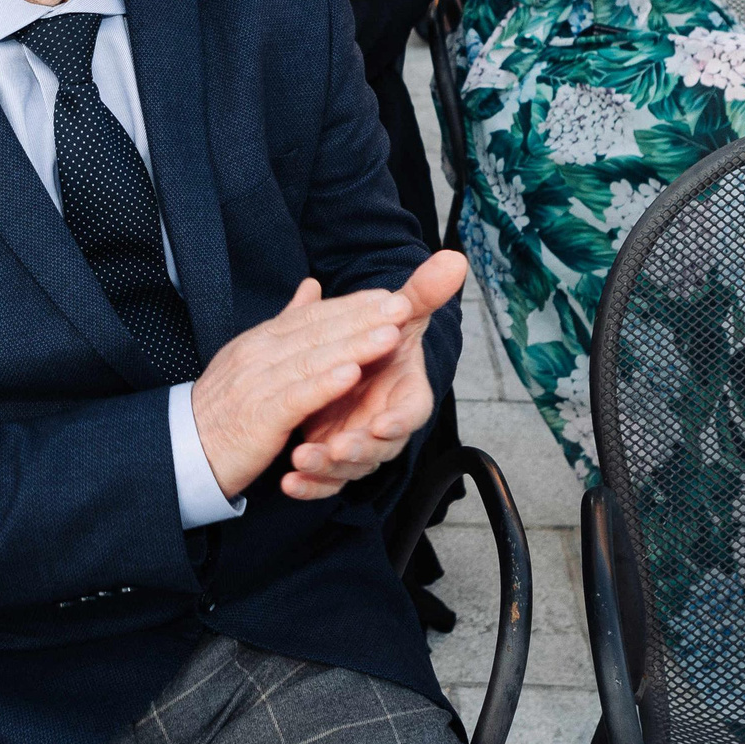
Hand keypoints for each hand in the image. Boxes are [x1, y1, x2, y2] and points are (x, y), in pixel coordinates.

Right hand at [186, 261, 438, 501]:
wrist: (185, 449)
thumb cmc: (225, 406)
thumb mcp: (253, 356)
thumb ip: (287, 322)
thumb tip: (312, 287)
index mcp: (261, 339)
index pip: (312, 316)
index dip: (351, 306)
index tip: (388, 296)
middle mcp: (259, 354)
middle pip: (318, 331)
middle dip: (363, 318)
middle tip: (402, 306)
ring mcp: (258, 384)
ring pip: (313, 360)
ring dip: (354, 346)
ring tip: (390, 335)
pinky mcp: (260, 417)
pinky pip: (298, 397)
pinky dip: (325, 384)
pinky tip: (352, 374)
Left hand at [283, 251, 466, 497]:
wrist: (357, 364)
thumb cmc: (382, 344)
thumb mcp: (396, 316)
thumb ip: (421, 293)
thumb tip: (455, 257)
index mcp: (403, 395)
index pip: (411, 414)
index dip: (400, 421)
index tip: (382, 424)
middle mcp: (383, 424)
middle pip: (379, 447)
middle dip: (358, 449)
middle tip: (335, 447)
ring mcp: (358, 445)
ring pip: (349, 468)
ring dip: (328, 468)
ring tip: (302, 459)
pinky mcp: (334, 462)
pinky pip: (324, 482)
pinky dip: (309, 486)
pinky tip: (289, 483)